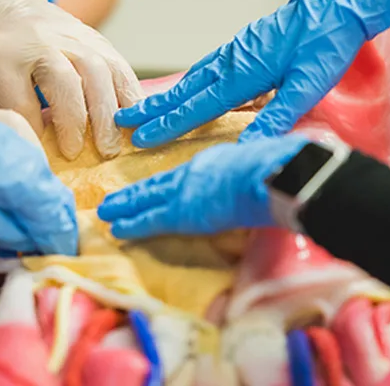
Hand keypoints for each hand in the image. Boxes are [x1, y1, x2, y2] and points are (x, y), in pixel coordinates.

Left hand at [0, 0, 143, 159]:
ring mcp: (73, 36)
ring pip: (99, 70)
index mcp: (2, 53)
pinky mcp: (96, 39)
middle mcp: (41, 40)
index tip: (38, 155)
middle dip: (74, 121)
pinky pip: (119, 65)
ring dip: (108, 112)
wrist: (1, 7)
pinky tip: (132, 121)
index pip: (21, 98)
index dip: (32, 130)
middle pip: (66, 79)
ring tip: (111, 147)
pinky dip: (130, 94)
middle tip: (78, 155)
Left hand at [97, 135, 308, 239]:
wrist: (277, 172)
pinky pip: (151, 219)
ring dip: (125, 206)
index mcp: (216, 161)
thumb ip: (260, 171)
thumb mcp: (268, 162)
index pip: (183, 174)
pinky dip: (133, 224)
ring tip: (105, 211)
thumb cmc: (284, 166)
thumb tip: (273, 178)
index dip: (166, 182)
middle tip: (113, 198)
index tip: (153, 187)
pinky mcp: (183, 211)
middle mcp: (195, 171)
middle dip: (135, 193)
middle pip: (158, 183)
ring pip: (147, 199)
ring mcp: (187, 190)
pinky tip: (117, 228)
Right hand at [114, 0, 389, 146]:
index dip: (169, 125)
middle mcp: (232, 62)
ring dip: (167, 95)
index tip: (142, 137)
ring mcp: (235, 51)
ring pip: (193, 78)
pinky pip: (207, 67)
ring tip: (144, 107)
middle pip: (185, 91)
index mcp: (244, 75)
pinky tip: (187, 86)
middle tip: (123, 119)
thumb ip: (278, 116)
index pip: (198, 107)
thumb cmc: (327, 44)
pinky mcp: (243, 45)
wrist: (338, 3)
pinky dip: (189, 81)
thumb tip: (249, 147)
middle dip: (153, 108)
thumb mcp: (309, 85)